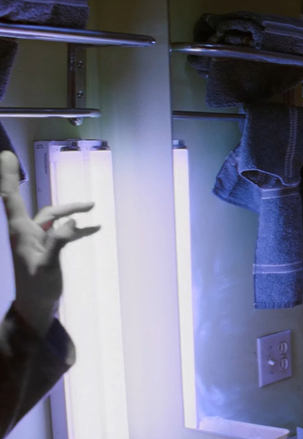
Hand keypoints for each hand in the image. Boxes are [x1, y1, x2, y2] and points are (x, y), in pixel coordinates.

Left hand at [1, 151, 100, 335]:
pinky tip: (95, 227)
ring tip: (93, 209)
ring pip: (54, 217)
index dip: (8, 177)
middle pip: (41, 207)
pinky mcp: (47, 248)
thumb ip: (58, 242)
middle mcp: (26, 231)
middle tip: (64, 188)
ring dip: (72, 211)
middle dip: (53, 198)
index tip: (6, 155)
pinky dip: (77, 228)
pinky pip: (63, 231)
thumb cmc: (37, 288)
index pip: (11, 198)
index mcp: (21, 231)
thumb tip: (73, 221)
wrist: (36, 307)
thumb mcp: (47, 266)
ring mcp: (37, 239)